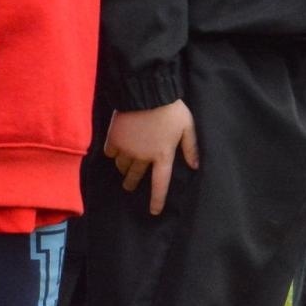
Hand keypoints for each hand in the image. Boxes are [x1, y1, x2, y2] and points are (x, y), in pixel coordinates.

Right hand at [104, 100, 198, 216]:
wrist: (147, 93)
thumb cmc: (171, 109)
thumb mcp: (188, 126)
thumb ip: (191, 147)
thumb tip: (195, 166)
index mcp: (162, 155)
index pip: (160, 183)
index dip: (157, 199)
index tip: (154, 212)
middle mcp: (142, 156)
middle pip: (135, 177)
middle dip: (132, 183)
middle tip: (130, 186)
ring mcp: (126, 149)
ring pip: (122, 166)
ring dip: (124, 168)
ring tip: (125, 168)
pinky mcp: (114, 139)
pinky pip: (111, 153)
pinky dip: (113, 153)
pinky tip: (117, 149)